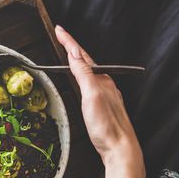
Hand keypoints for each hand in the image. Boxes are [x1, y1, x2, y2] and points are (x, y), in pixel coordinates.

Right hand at [55, 25, 142, 166]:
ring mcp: (104, 94)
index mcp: (101, 79)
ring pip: (88, 72)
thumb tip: (74, 54)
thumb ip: (83, 74)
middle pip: (85, 61)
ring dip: (77, 60)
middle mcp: (104, 84)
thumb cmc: (106, 125)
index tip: (59, 29)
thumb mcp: (92, 95)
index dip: (69, 42)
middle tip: (61, 36)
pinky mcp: (102, 105)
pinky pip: (90, 83)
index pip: (81, 55)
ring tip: (68, 52)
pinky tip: (80, 80)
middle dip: (72, 47)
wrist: (119, 148)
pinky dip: (81, 75)